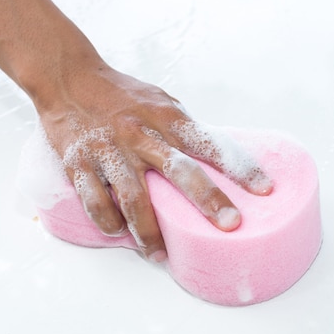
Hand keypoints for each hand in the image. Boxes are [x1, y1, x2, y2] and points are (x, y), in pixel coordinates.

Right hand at [37, 65, 272, 260]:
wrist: (68, 77)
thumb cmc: (122, 93)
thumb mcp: (161, 101)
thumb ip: (184, 129)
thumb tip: (215, 158)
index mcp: (166, 117)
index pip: (211, 143)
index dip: (240, 167)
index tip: (265, 189)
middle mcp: (141, 134)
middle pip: (180, 171)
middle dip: (208, 200)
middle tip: (231, 226)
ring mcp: (109, 150)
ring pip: (134, 197)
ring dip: (149, 231)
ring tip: (160, 255)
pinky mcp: (79, 163)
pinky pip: (94, 201)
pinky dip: (108, 222)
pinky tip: (119, 233)